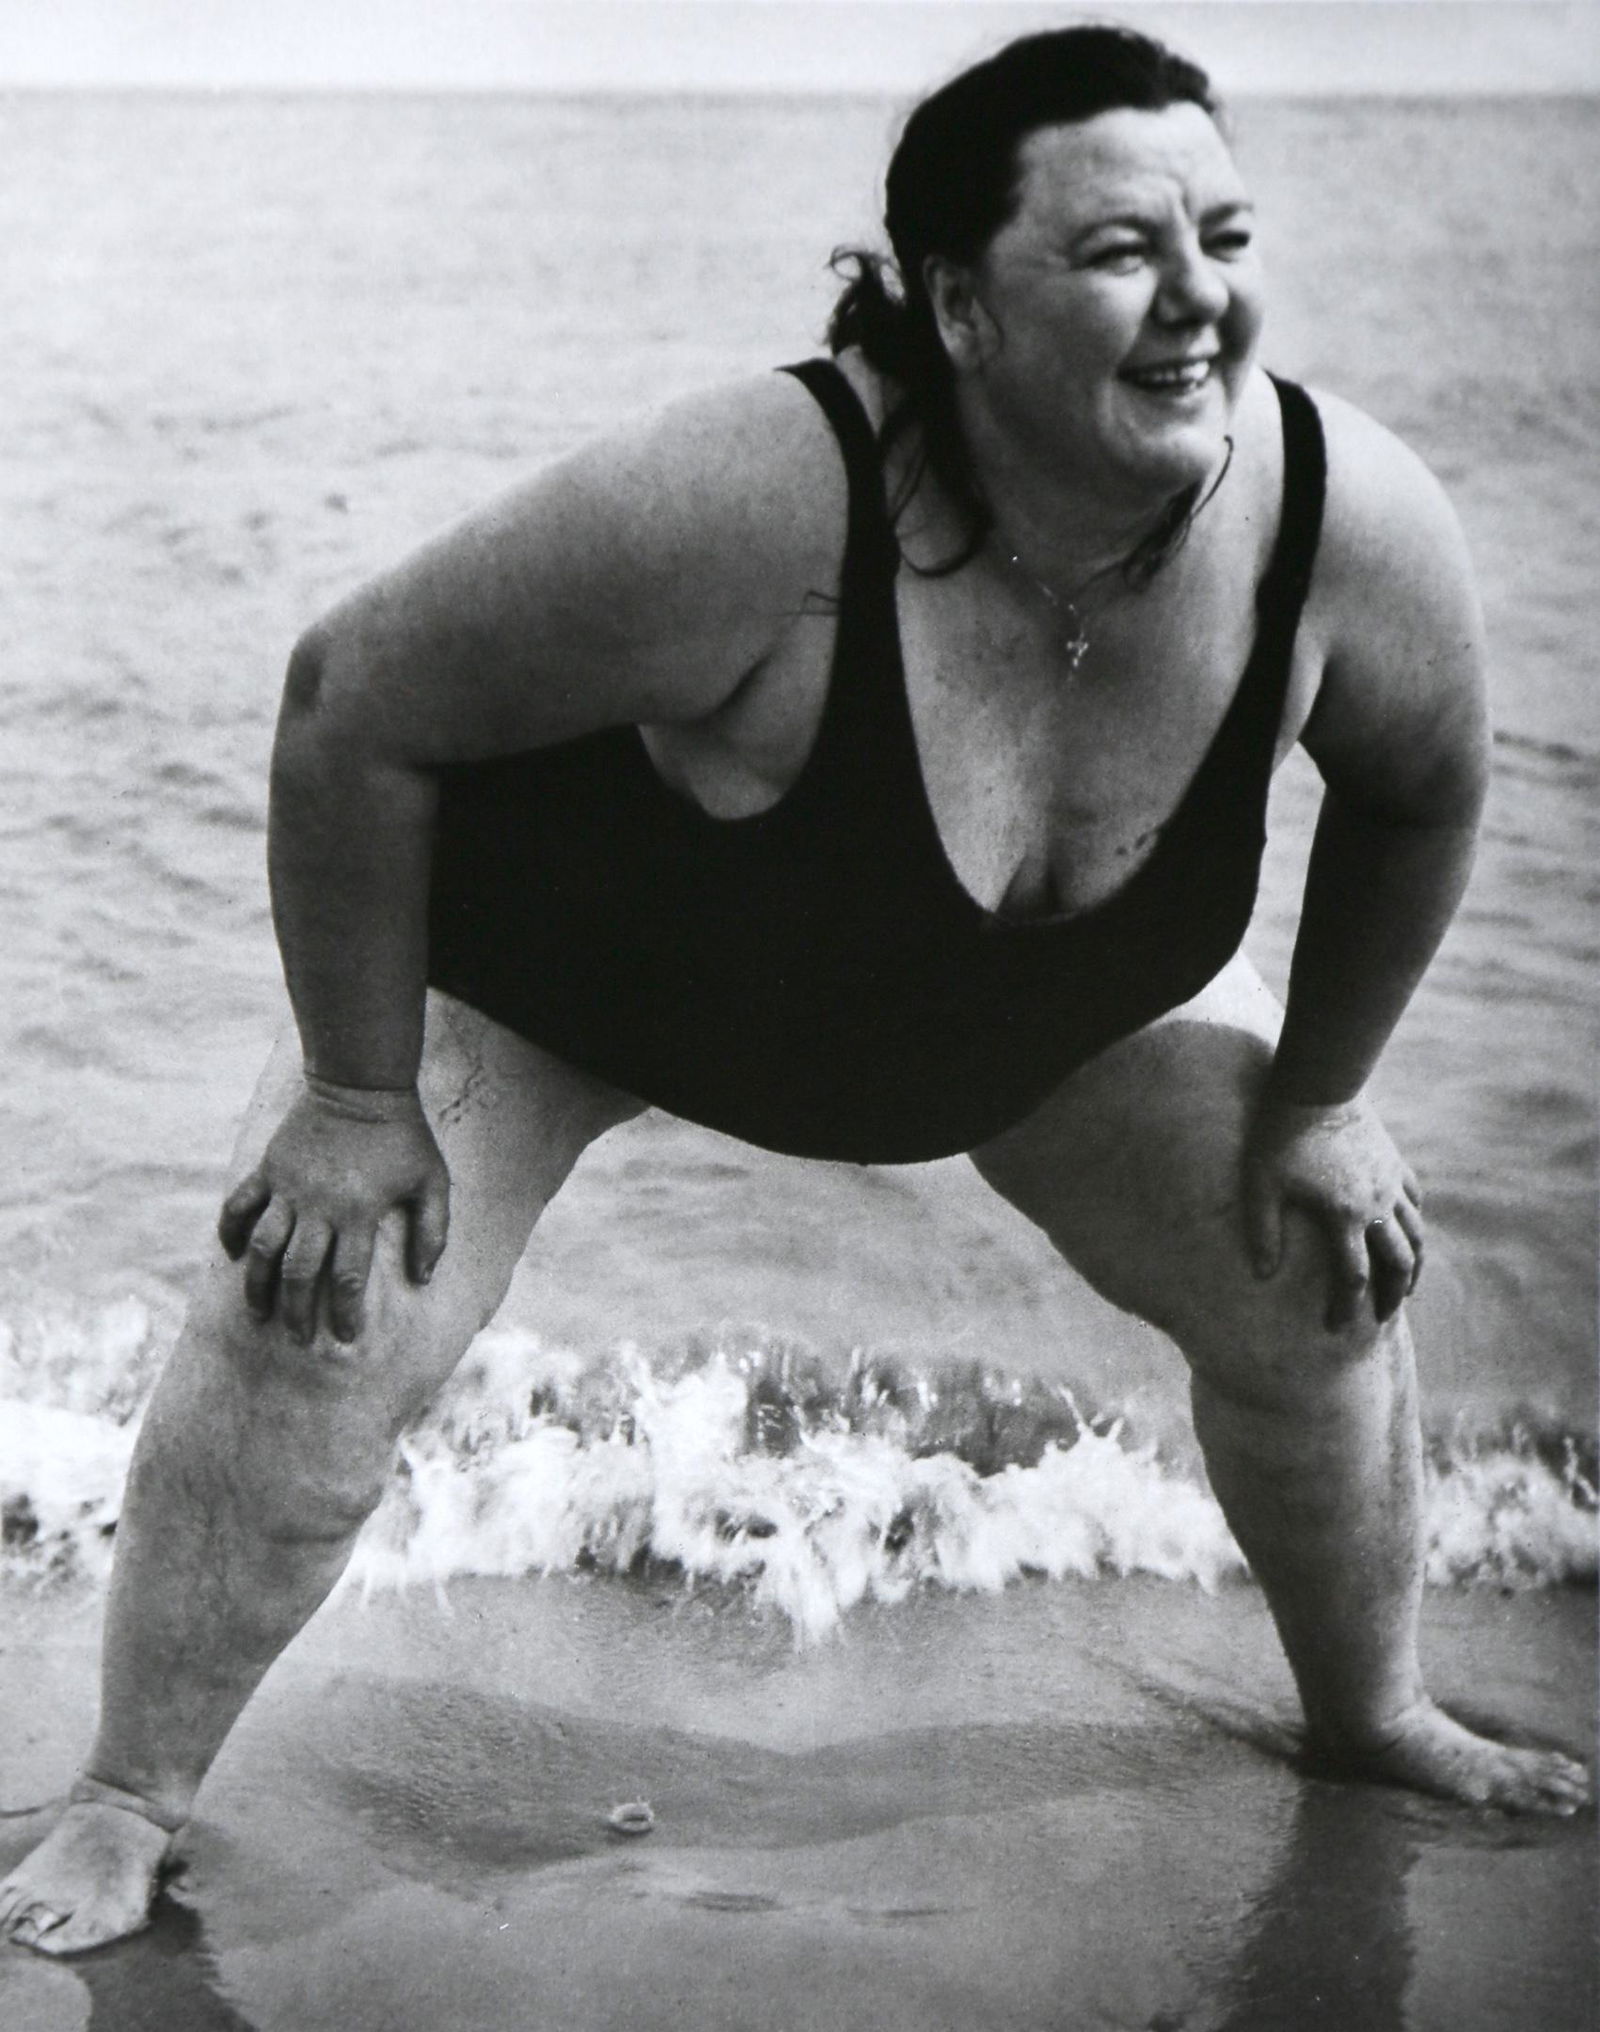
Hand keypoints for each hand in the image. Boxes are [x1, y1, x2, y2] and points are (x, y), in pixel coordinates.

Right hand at [217, 1075, 449, 1344]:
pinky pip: (239, 1206)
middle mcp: (318, 1206)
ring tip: (259, 1315)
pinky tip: (234, 1256)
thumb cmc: (403, 1137)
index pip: (347, 1277)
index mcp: (358, 1212)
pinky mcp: (269, 1169)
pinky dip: (231, 1232)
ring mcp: (288, 1188)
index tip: (345, 1338)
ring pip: (264, 1247)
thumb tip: (424, 1278)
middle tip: (299, 1340)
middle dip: (297, 1312)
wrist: (360, 1084)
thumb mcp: (433, 1181)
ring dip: (259, 1285)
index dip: (344, 1313)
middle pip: (300, 1272)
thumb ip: (432, 1231)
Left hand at [1242, 1090, 1422, 1329]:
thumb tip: (1263, 1275)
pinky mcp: (1394, 1162)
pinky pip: (1414, 1200)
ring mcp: (1390, 1182)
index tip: (1336, 1329)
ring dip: (1412, 1264)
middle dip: (1391, 1294)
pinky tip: (1408, 1232)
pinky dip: (1414, 1222)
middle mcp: (1376, 1205)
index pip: (1351, 1278)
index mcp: (1344, 1216)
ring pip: (1415, 1234)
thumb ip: (1262, 1232)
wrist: (1316, 1087)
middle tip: (1382, 1316)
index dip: (1345, 1308)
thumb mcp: (1261, 1185)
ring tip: (1405, 1285)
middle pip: (1396, 1262)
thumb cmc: (1280, 1136)